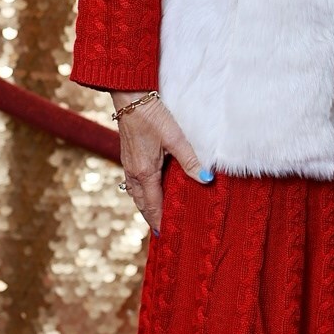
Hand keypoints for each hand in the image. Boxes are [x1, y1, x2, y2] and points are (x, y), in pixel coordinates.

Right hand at [111, 91, 212, 234]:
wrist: (129, 97)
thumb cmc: (152, 116)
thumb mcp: (175, 138)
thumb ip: (190, 160)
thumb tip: (206, 179)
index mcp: (144, 172)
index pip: (153, 204)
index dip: (159, 220)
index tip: (165, 236)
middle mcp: (133, 172)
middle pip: (142, 203)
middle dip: (151, 217)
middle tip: (161, 232)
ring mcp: (128, 164)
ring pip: (135, 193)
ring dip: (145, 206)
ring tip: (155, 216)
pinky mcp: (128, 156)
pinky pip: (133, 183)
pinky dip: (141, 193)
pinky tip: (147, 191)